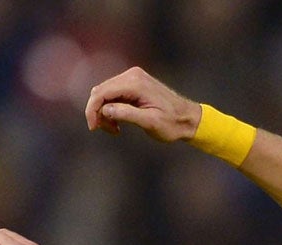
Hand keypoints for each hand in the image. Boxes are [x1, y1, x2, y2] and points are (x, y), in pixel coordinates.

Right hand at [85, 67, 200, 141]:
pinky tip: (118, 123)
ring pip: (105, 93)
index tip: (93, 127)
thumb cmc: (172, 123)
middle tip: (109, 131)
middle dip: (98, 112)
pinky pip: (113, 94)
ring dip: (104, 112)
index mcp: (135, 83)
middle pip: (100, 91)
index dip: (92, 110)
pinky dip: (111, 108)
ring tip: (115, 129)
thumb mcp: (150, 122)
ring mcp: (132, 77)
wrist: (189, 119)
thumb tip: (105, 109)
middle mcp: (131, 75)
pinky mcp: (133, 83)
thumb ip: (127, 114)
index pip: (101, 92)